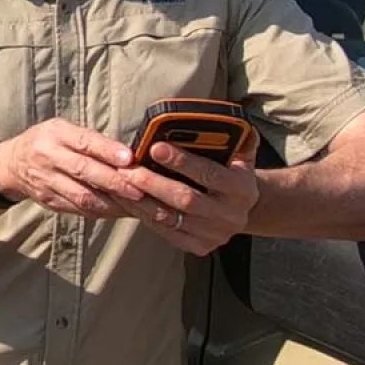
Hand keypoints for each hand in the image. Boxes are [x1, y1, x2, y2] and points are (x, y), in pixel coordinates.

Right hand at [0, 118, 146, 218]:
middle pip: (84, 171)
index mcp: (56, 134)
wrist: (12, 164)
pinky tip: (120, 212)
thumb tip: (128, 154)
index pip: (84, 141)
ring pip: (82, 196)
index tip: (130, 158)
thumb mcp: (63, 129)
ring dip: (112, 202)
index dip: (107, 151)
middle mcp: (49, 157)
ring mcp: (48, 182)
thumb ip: (91, 140)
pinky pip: (79, 209)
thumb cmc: (47, 141)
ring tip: (136, 205)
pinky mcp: (50, 201)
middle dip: (114, 182)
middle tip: (140, 188)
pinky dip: (102, 212)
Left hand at [117, 129, 261, 255]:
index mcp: (242, 189)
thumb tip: (226, 118)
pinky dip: (144, 215)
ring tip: (121, 182)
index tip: (154, 146)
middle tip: (128, 168)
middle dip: (153, 182)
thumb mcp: (242, 155)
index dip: (181, 161)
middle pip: (185, 199)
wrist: (243, 209)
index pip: (209, 173)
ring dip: (142, 200)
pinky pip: (165, 231)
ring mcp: (215, 234)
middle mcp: (231, 215)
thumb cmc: (232, 172)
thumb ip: (236, 137)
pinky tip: (127, 200)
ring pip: (171, 218)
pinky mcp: (199, 247)